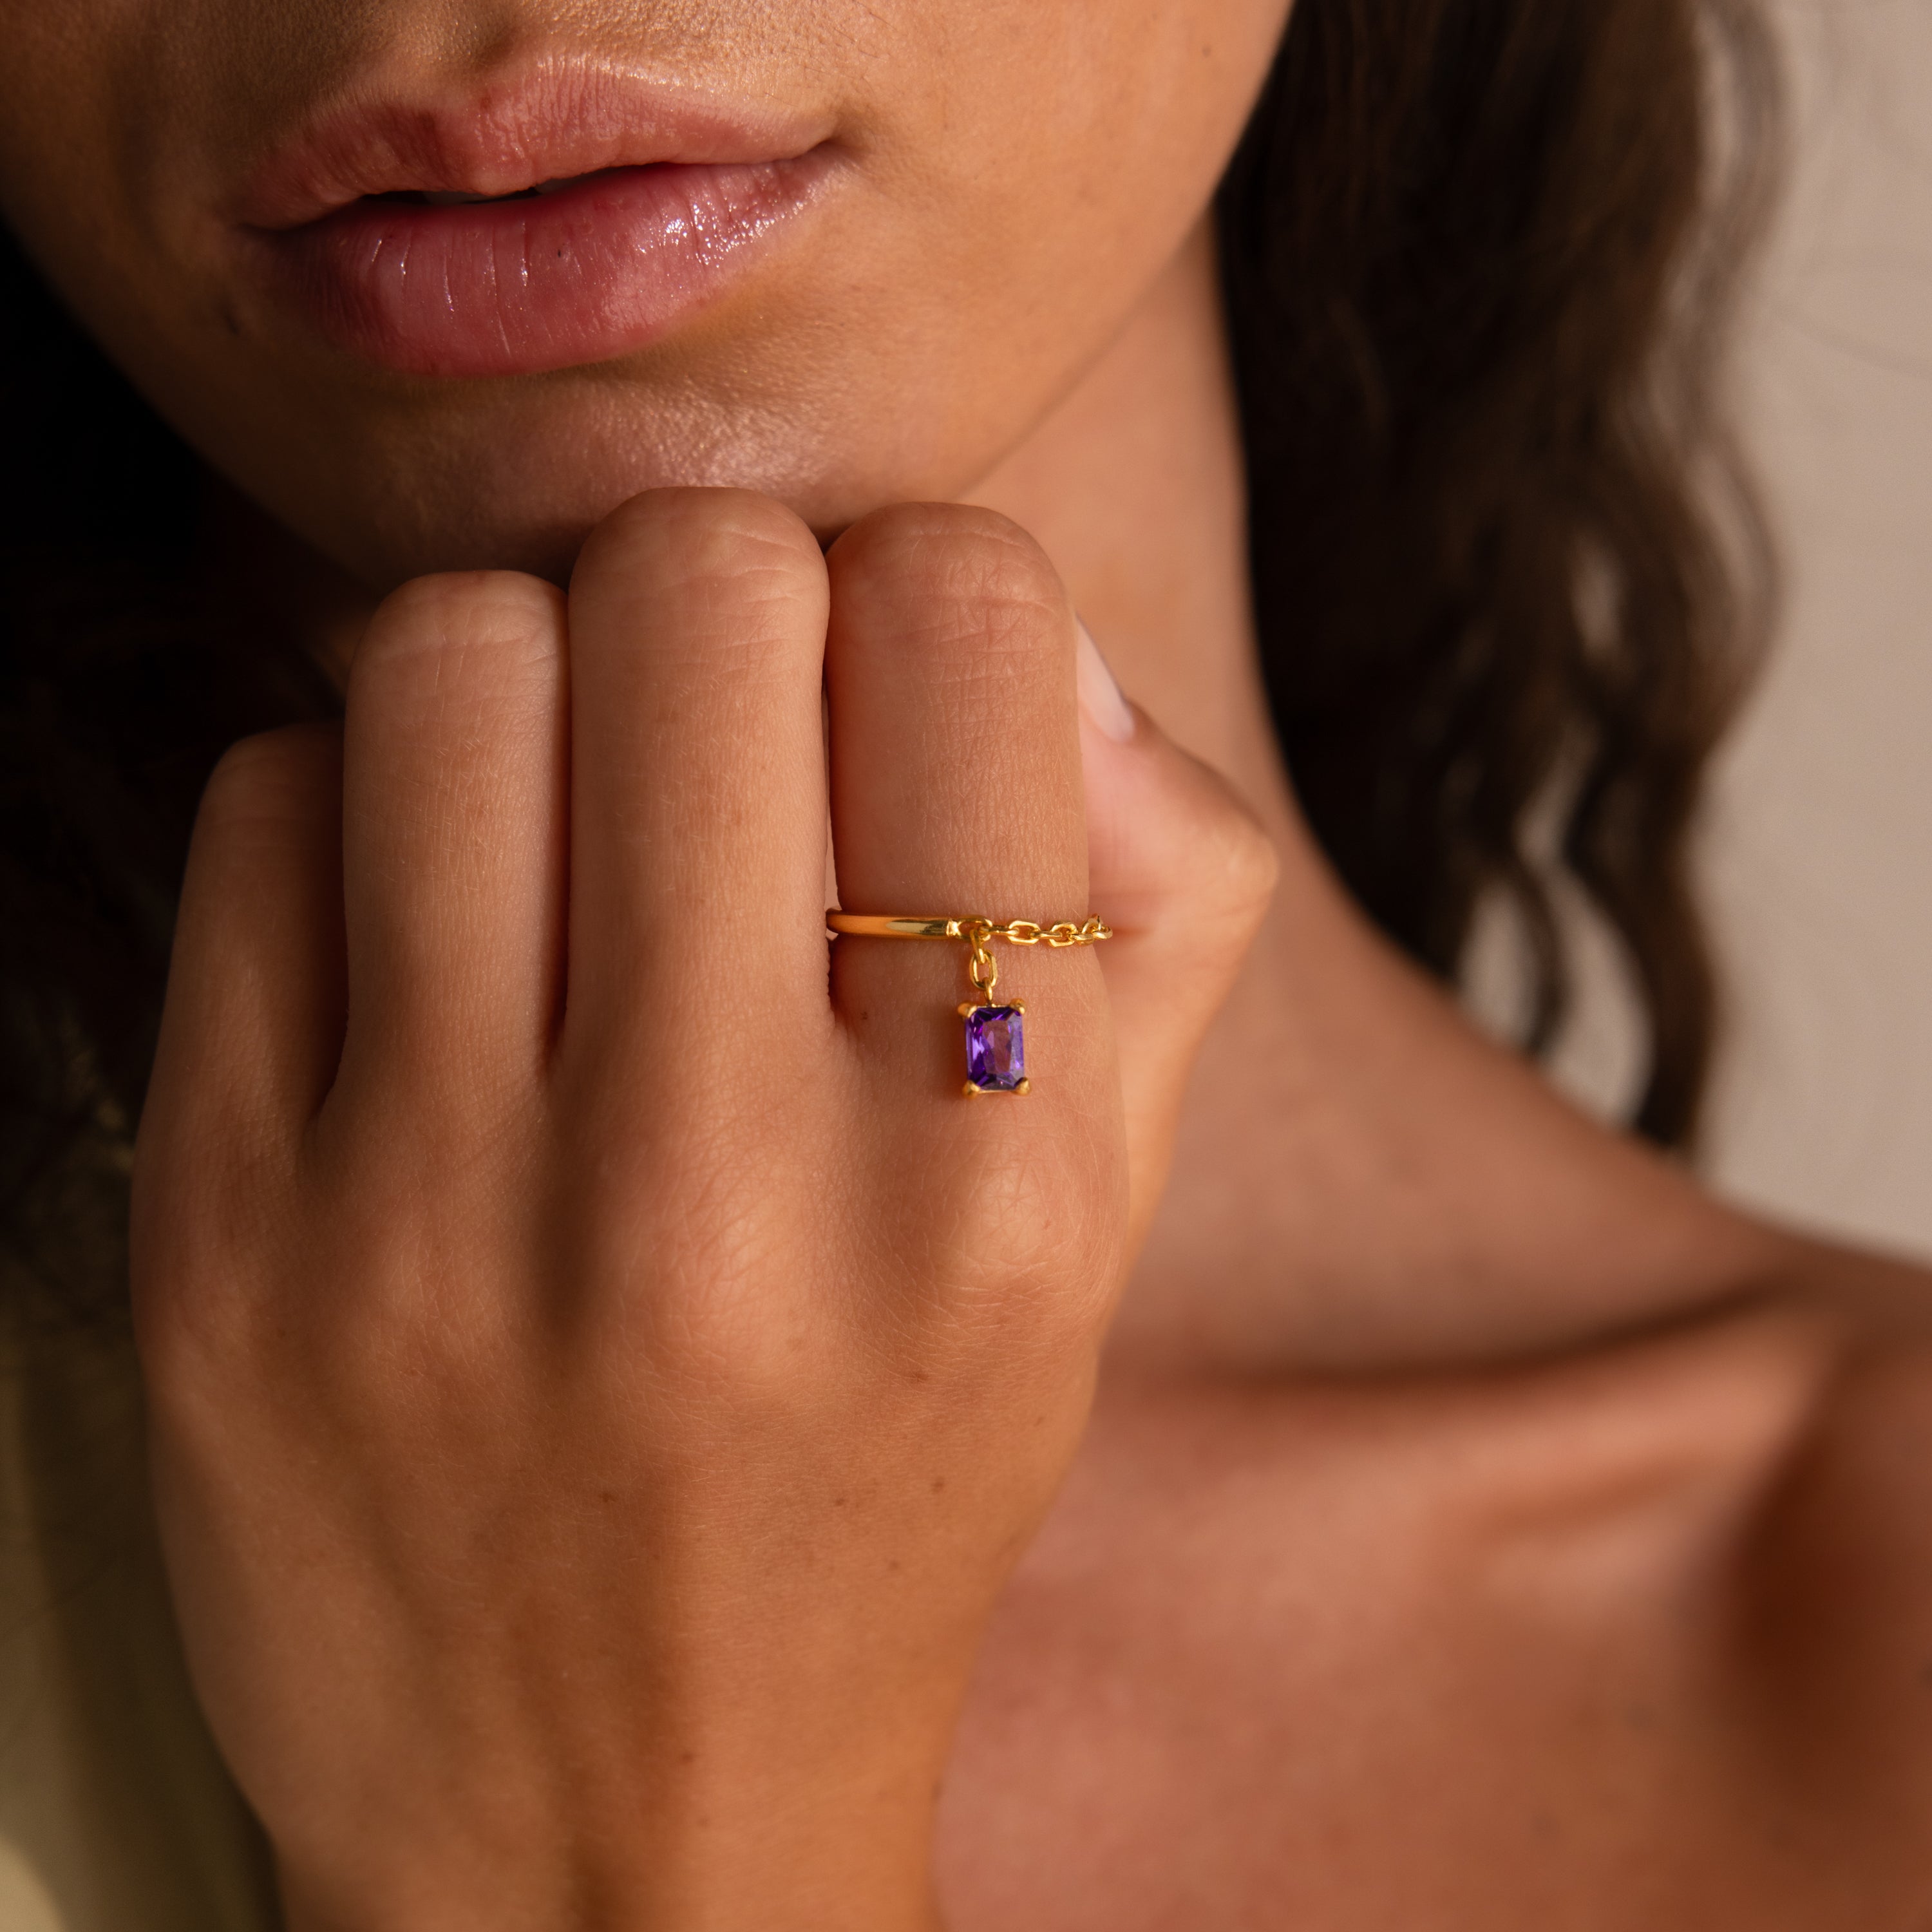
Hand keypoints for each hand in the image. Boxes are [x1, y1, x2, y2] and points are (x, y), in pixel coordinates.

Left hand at [132, 491, 1273, 1930]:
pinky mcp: (221, 1240)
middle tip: (719, 731)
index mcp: (985, 1174)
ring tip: (562, 816)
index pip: (963, 614)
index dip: (927, 599)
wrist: (616, 1819)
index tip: (889, 700)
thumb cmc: (881, 1483)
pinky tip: (429, 940)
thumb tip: (1035, 641)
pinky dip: (359, 805)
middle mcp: (717, 1189)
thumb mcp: (1097, 1229)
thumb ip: (1155, 899)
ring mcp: (436, 1218)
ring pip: (445, 646)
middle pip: (691, 577)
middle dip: (721, 596)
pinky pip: (263, 799)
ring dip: (522, 676)